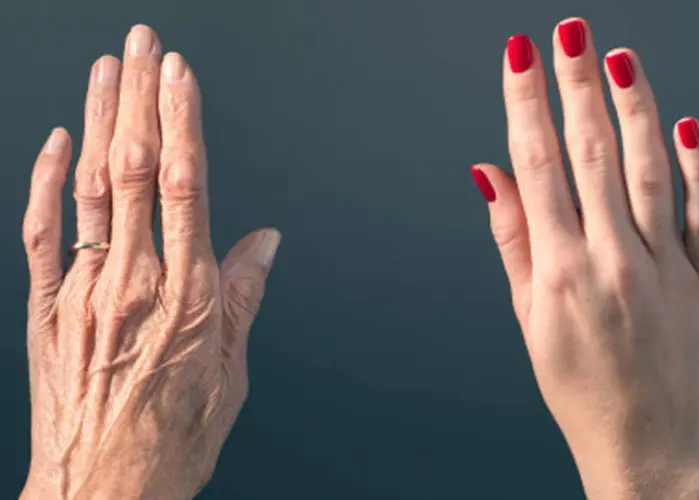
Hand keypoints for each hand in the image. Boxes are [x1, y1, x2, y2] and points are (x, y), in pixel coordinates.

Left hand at [21, 25, 279, 498]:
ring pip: (89, 188)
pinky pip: (41, 234)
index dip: (182, 124)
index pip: (185, 187)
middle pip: (134, 171)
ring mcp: (83, 292)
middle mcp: (133, 283)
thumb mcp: (230, 375)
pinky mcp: (46, 309)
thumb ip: (243, 298)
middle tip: (145, 45)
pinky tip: (56, 141)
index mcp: (187, 298)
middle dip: (141, 99)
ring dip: (98, 122)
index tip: (181, 77)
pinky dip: (46, 182)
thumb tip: (263, 243)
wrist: (102, 494)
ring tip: (108, 69)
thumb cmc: (170, 441)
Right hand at [471, 18, 698, 498]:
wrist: (653, 450)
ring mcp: (669, 270)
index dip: (525, 105)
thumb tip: (490, 175)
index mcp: (560, 273)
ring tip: (619, 57)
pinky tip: (685, 123)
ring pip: (651, 170)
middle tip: (568, 31)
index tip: (518, 57)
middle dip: (575, 85)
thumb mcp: (529, 319)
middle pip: (591, 155)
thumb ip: (514, 240)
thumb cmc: (580, 388)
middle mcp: (613, 263)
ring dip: (633, 108)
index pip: (536, 167)